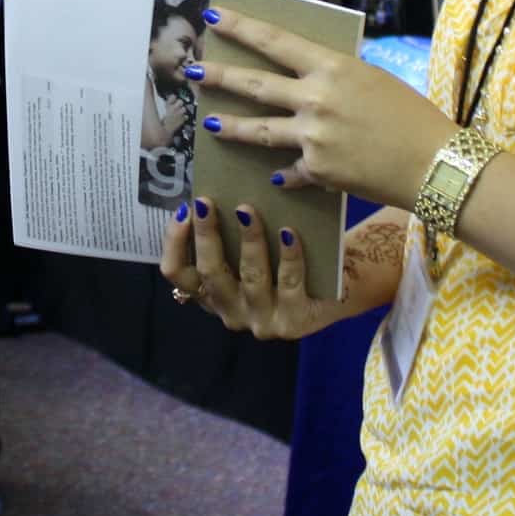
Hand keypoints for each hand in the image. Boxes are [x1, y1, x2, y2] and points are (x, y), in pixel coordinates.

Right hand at [158, 198, 348, 340]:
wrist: (340, 287)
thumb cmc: (284, 258)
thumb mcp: (250, 250)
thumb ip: (229, 235)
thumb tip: (212, 195)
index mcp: (212, 294)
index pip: (177, 273)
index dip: (174, 242)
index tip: (184, 209)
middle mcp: (232, 312)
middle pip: (210, 273)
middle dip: (206, 235)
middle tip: (206, 202)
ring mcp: (263, 321)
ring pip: (250, 277)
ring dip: (248, 240)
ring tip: (247, 210)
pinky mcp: (295, 320)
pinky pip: (290, 281)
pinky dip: (289, 254)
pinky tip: (288, 232)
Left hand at [189, 7, 452, 209]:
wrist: (434, 163)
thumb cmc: (412, 116)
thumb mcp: (372, 79)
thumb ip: (334, 77)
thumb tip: (306, 77)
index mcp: (331, 68)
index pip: (275, 42)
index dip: (241, 28)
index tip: (213, 17)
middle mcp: (316, 100)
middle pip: (254, 85)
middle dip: (218, 76)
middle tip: (191, 71)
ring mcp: (313, 137)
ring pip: (258, 130)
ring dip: (229, 126)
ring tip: (208, 125)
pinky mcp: (317, 170)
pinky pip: (292, 169)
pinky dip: (286, 171)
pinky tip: (275, 174)